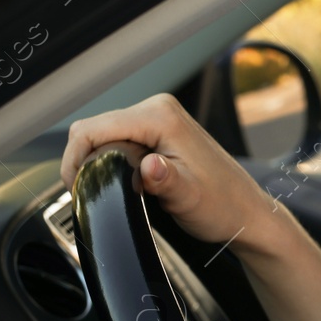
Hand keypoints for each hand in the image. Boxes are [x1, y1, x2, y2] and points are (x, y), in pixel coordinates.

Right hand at [61, 93, 287, 252]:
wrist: (245, 212)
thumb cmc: (222, 206)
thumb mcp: (188, 198)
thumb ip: (165, 180)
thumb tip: (149, 166)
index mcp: (161, 117)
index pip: (93, 128)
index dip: (75, 159)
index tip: (77, 187)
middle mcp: (158, 108)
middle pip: (94, 129)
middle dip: (88, 162)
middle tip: (101, 193)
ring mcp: (158, 117)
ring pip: (103, 136)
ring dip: (101, 163)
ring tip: (123, 189)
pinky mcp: (158, 130)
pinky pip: (118, 140)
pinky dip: (113, 162)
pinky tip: (130, 182)